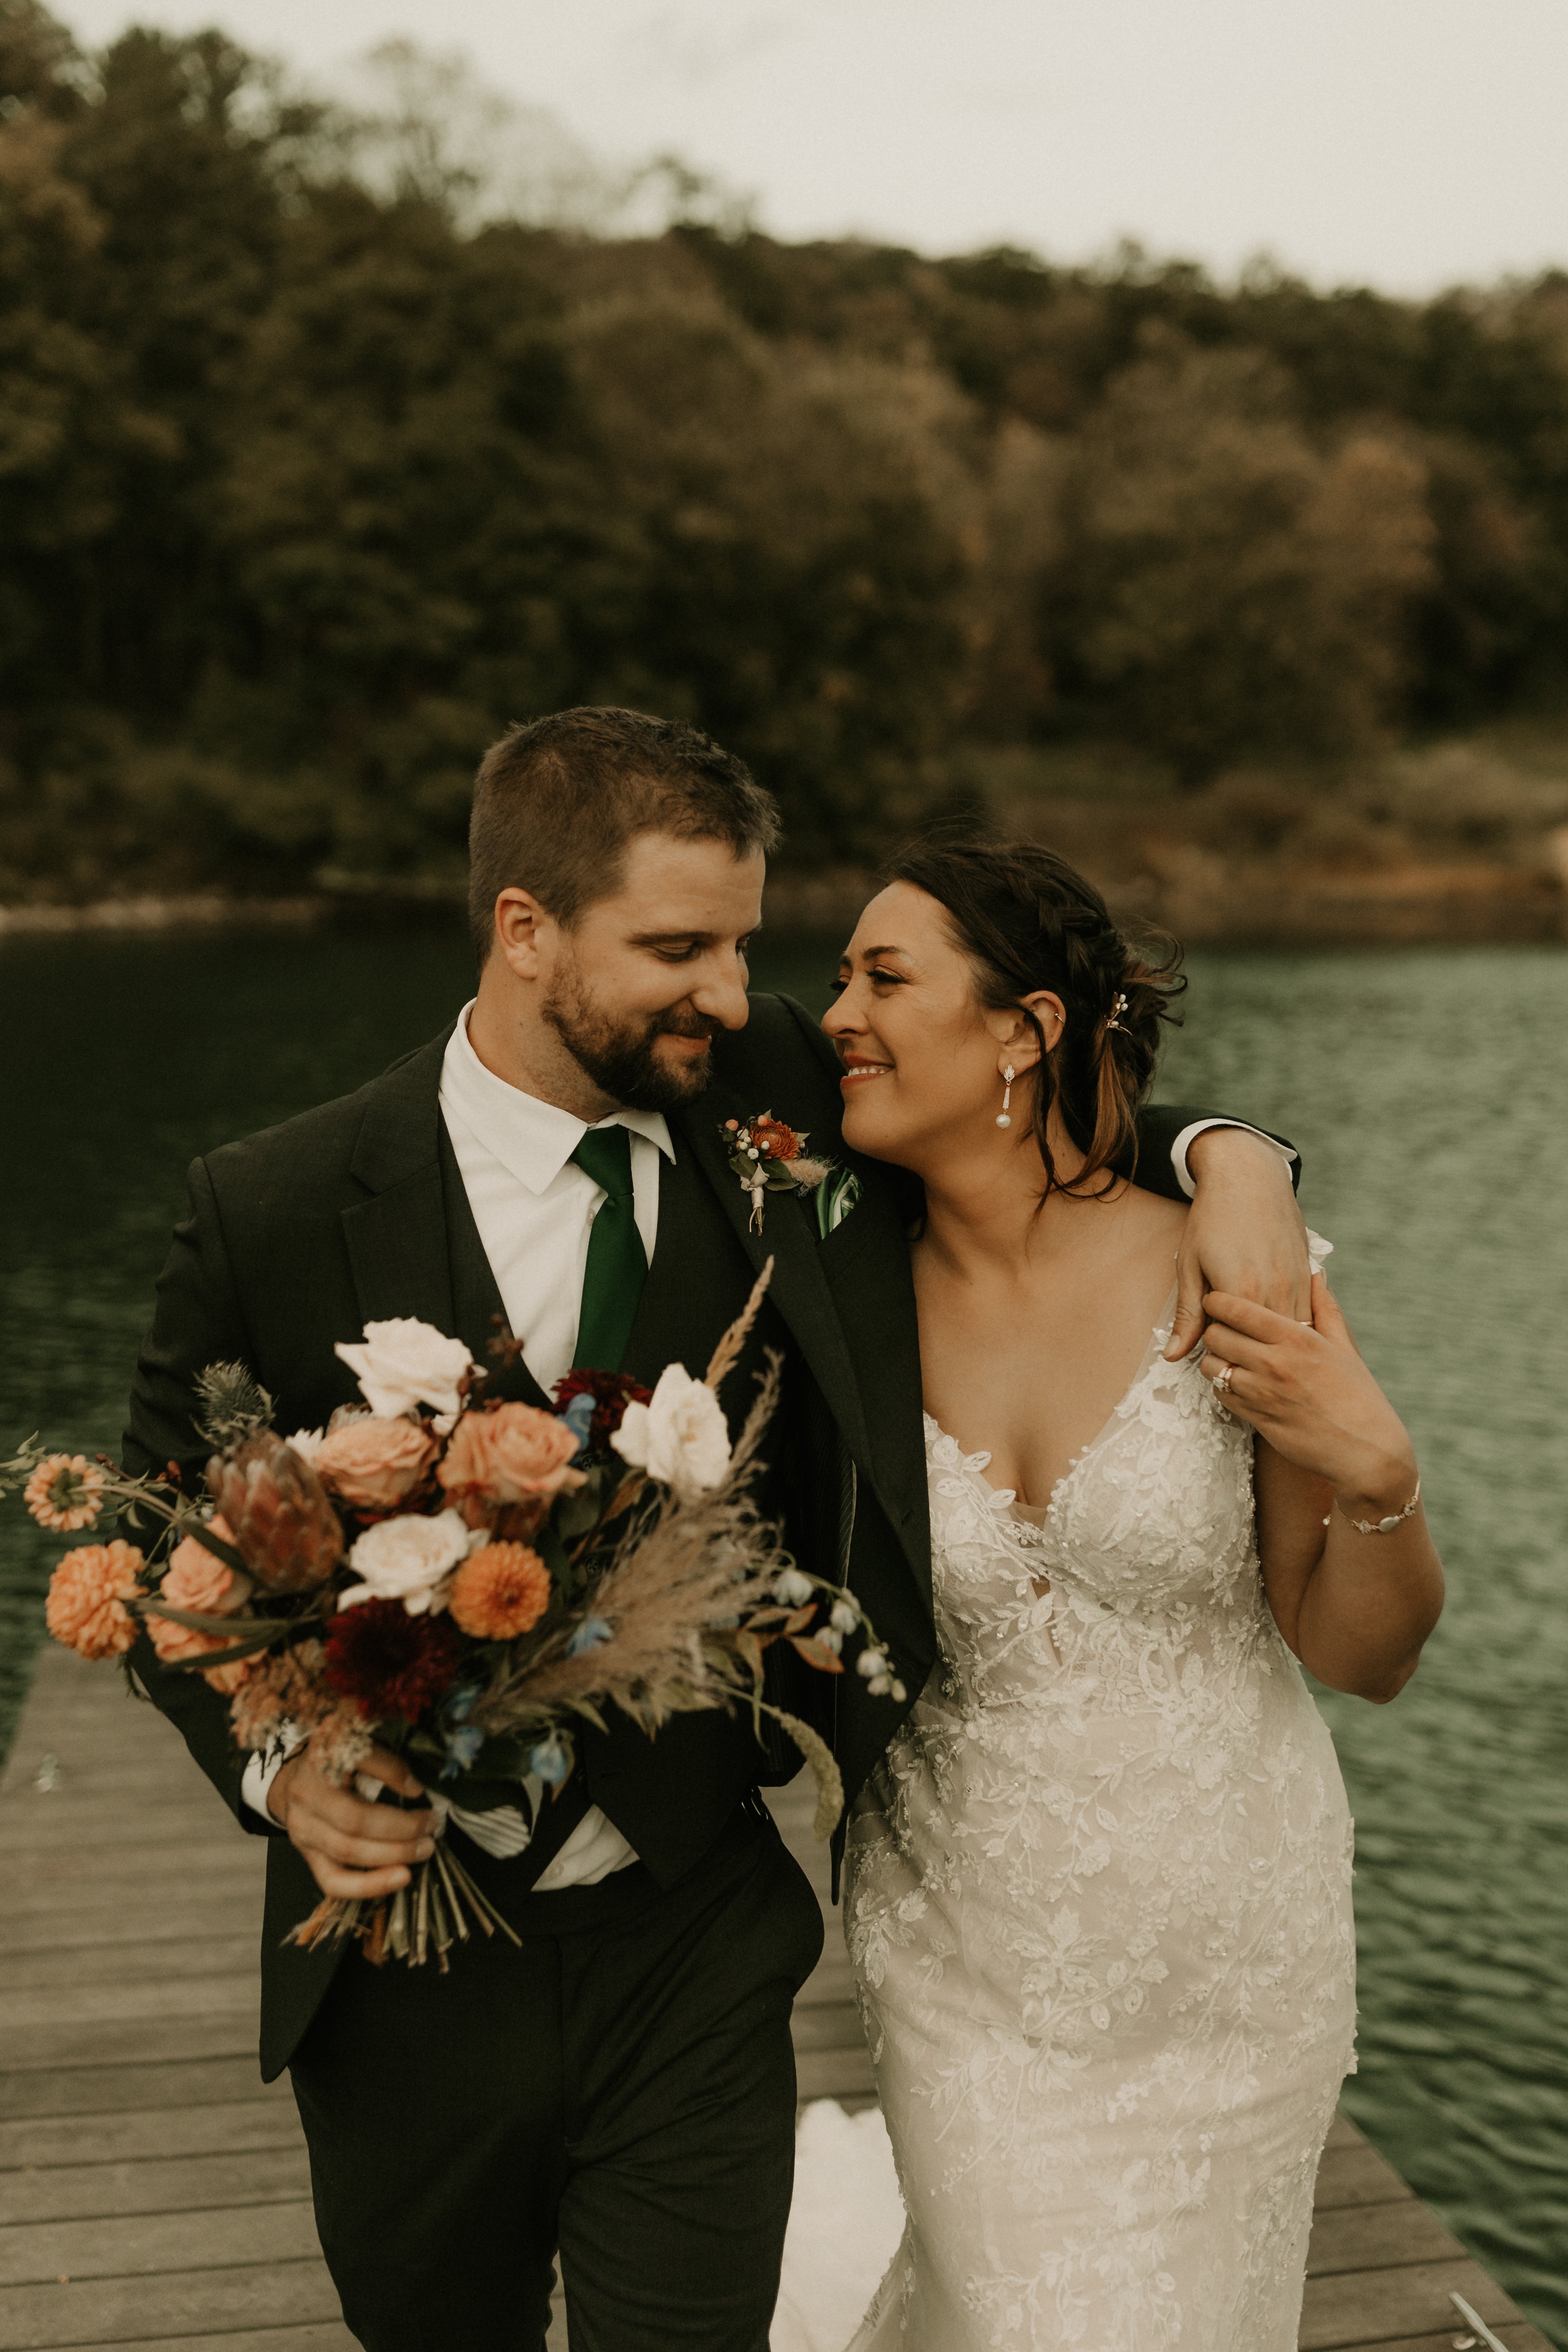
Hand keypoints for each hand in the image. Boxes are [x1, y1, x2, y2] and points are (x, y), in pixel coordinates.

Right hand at [268, 1742, 435, 1900]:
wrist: (292, 1783)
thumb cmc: (335, 1762)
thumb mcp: (357, 1744)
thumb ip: (383, 1760)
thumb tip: (415, 1789)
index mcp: (321, 1756)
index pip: (359, 1763)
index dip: (393, 1775)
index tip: (419, 1789)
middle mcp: (306, 1793)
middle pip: (355, 1819)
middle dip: (401, 1827)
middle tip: (430, 1825)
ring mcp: (303, 1828)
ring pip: (348, 1850)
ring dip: (393, 1854)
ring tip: (423, 1850)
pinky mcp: (307, 1855)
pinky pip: (334, 1881)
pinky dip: (370, 1885)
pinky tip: (400, 1877)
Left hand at [1166, 1130, 1310, 1360]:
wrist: (1247, 1176)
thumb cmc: (1212, 1218)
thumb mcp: (1190, 1266)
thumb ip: (1188, 1316)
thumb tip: (1173, 1356)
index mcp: (1242, 1294)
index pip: (1233, 1346)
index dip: (1218, 1350)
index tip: (1208, 1341)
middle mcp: (1275, 1291)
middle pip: (1267, 1346)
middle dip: (1248, 1351)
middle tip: (1231, 1343)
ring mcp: (1297, 1283)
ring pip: (1292, 1335)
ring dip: (1275, 1342)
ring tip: (1254, 1337)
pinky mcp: (1308, 1273)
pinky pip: (1306, 1314)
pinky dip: (1292, 1326)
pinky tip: (1277, 1323)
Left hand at [1199, 1275, 1417, 1513]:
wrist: (1365, 1451)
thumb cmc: (1358, 1396)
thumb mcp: (1345, 1348)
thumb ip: (1325, 1308)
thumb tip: (1316, 1273)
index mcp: (1296, 1338)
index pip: (1236, 1308)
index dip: (1217, 1301)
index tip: (1217, 1299)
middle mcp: (1274, 1363)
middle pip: (1216, 1334)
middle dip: (1215, 1329)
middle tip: (1223, 1330)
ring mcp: (1261, 1393)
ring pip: (1211, 1366)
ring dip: (1215, 1360)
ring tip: (1229, 1357)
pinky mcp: (1255, 1419)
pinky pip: (1220, 1395)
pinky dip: (1222, 1386)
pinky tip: (1238, 1382)